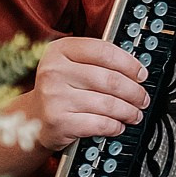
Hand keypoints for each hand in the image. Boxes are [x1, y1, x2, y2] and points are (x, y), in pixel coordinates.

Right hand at [17, 37, 149, 152]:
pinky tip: (119, 125)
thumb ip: (99, 62)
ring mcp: (54, 97)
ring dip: (129, 111)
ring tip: (135, 114)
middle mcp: (54, 71)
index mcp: (60, 50)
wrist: (33, 118)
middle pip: (111, 80)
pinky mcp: (59, 121)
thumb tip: (137, 71)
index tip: (141, 74)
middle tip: (142, 98)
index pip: (104, 51)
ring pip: (109, 103)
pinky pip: (100, 124)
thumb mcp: (72, 66)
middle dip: (134, 92)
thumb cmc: (61, 90)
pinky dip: (115, 126)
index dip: (130, 64)